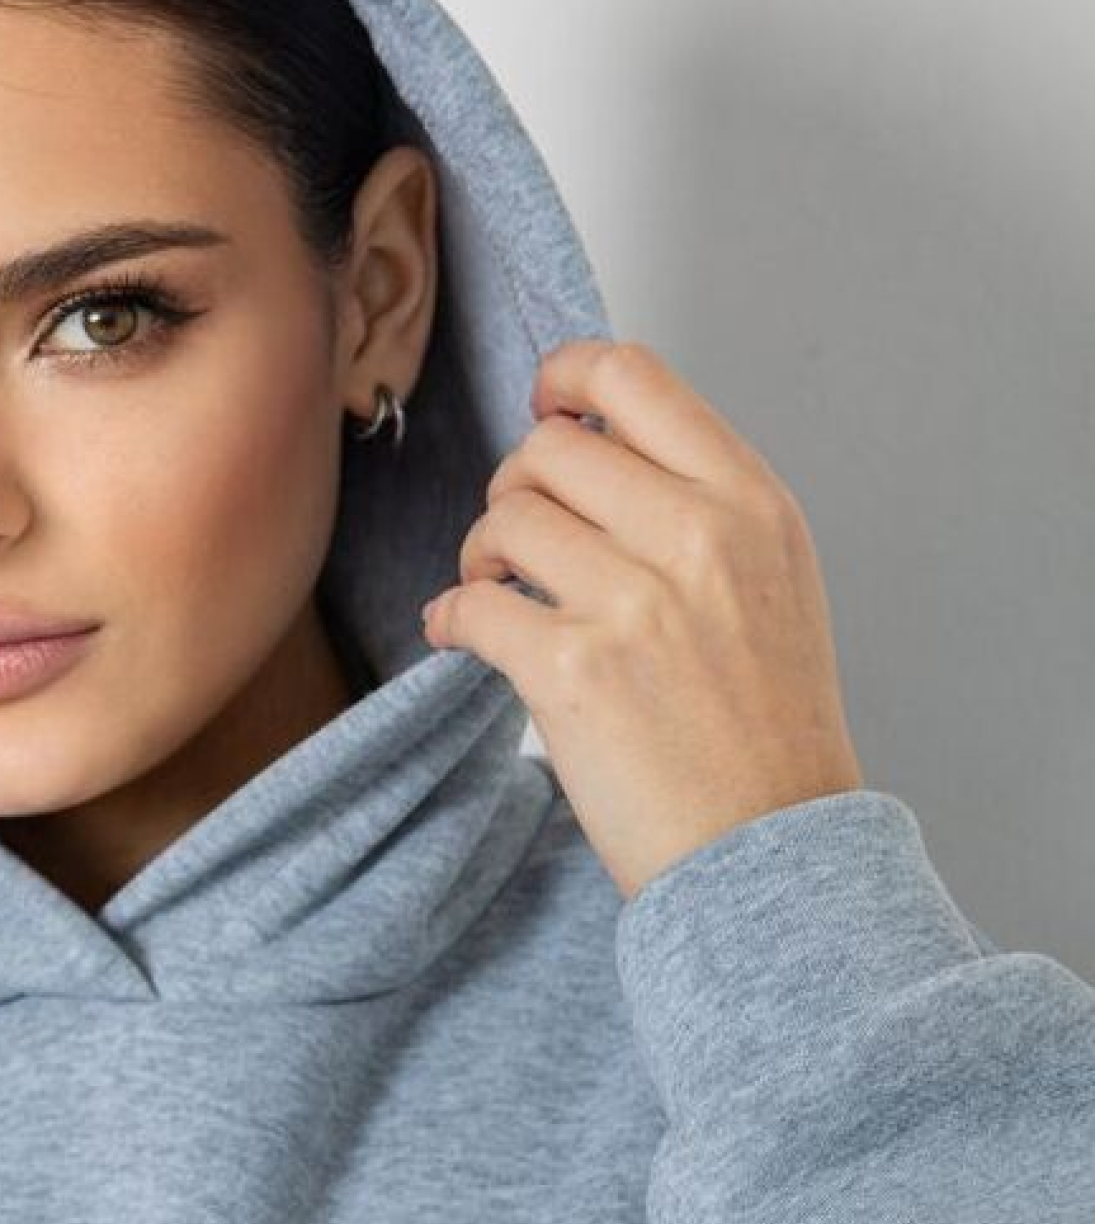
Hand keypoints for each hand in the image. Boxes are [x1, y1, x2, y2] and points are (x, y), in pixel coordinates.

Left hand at [418, 338, 866, 902]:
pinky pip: (471, 603)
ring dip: (482, 554)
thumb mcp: (772, 580)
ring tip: (498, 593)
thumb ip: (698, 502)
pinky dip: (452, 617)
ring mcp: (633, 603)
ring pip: (505, 520)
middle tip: (519, 541)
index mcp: (749, 502)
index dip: (564, 379)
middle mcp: (696, 537)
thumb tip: (595, 442)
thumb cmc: (765, 729)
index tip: (544, 410)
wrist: (766, 845)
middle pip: (549, 448)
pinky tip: (463, 636)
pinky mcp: (570, 671)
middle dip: (516, 489)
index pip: (634, 377)